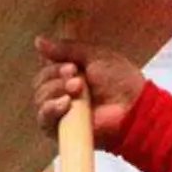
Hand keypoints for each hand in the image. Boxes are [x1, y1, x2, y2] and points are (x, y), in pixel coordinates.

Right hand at [33, 36, 148, 148]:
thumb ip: (66, 49)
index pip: (45, 67)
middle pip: (40, 82)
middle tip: (78, 80)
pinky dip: (50, 109)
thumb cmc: (120, 81)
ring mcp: (60, 111)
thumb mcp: (94, 55)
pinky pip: (43, 119)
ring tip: (78, 90)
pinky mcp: (61, 130)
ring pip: (40, 98)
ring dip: (56, 91)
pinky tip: (65, 103)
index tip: (72, 66)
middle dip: (56, 78)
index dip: (53, 66)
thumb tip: (38, 41)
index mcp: (68, 75)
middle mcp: (61, 92)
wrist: (133, 107)